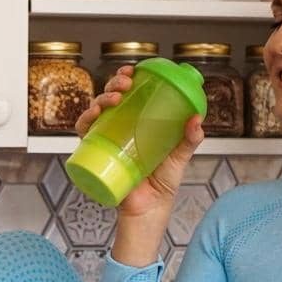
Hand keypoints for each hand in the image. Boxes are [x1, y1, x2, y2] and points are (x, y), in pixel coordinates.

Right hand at [73, 65, 205, 218]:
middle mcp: (119, 128)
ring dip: (101, 98)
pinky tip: (94, 115)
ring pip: (95, 110)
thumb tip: (197, 119)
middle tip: (125, 83)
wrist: (149, 210)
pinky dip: (85, 121)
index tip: (133, 71)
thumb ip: (189, 139)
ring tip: (114, 98)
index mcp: (137, 122)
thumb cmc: (162, 184)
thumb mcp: (179, 156)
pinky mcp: (96, 153)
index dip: (126, 78)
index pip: (129, 94)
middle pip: (110, 97)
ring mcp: (106, 139)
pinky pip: (84, 133)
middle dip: (114, 84)